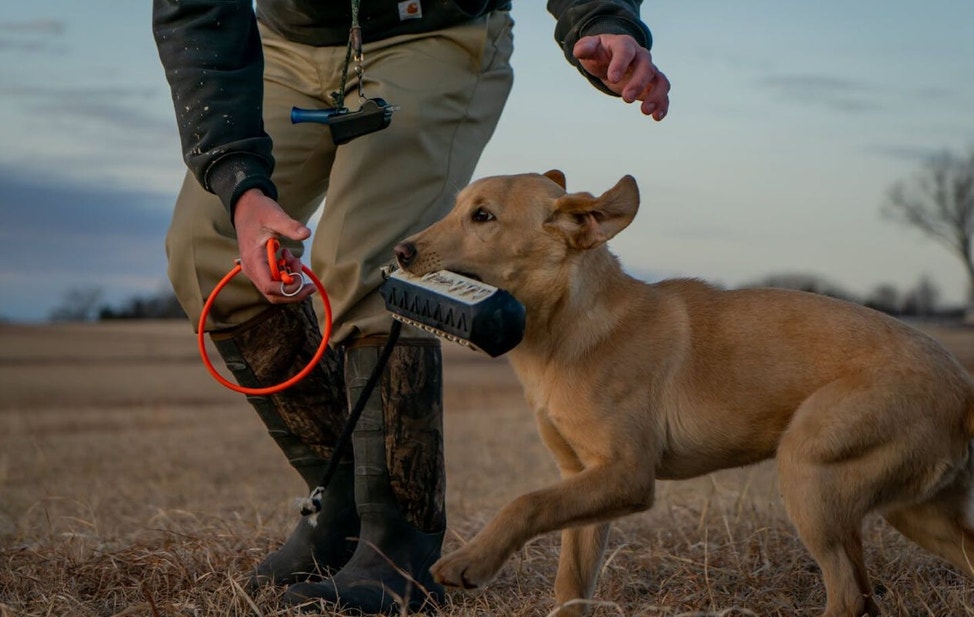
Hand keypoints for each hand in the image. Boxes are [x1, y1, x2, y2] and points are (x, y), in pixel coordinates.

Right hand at [232, 188, 313, 302]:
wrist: (245, 206)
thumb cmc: (258, 211)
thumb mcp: (275, 215)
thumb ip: (290, 226)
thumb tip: (306, 233)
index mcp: (253, 260)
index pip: (270, 287)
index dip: (289, 289)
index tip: (303, 278)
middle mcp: (251, 269)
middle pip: (273, 295)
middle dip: (293, 290)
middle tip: (305, 274)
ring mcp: (254, 270)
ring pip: (274, 290)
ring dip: (290, 281)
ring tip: (295, 259)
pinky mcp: (259, 268)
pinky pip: (274, 282)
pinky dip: (286, 276)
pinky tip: (289, 259)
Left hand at [573, 34, 669, 120]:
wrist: (612, 58)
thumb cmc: (600, 54)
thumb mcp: (590, 48)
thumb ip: (585, 47)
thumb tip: (579, 51)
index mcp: (625, 45)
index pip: (625, 51)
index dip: (620, 64)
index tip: (612, 79)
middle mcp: (641, 56)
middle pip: (646, 67)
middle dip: (638, 83)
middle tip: (626, 99)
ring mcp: (650, 71)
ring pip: (660, 80)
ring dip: (656, 96)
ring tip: (645, 111)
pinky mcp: (653, 85)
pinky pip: (663, 93)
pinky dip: (663, 105)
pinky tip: (657, 117)